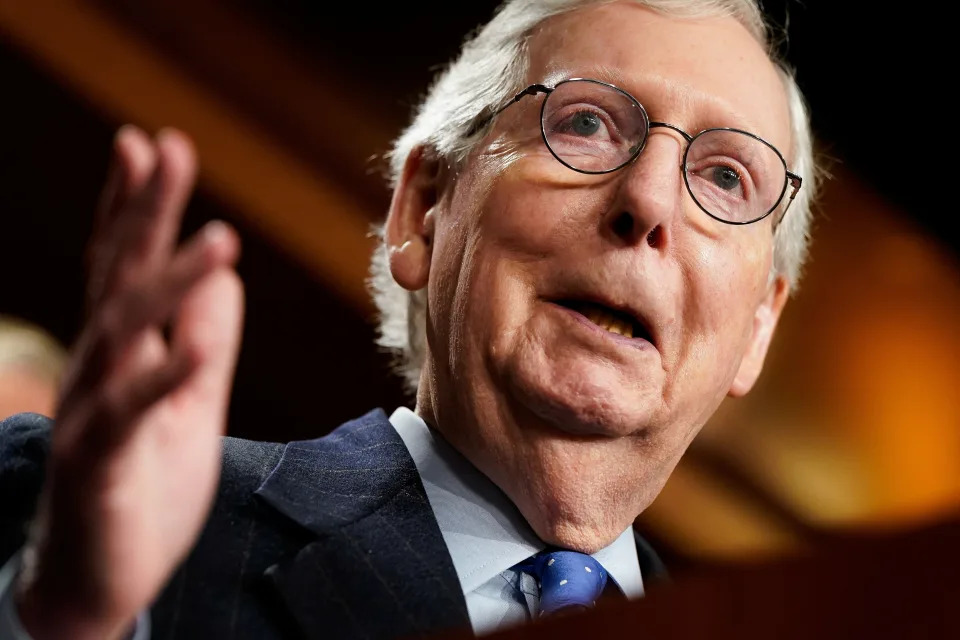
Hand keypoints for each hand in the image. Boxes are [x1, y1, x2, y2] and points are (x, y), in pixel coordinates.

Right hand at [14, 126, 243, 639]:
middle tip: (166, 148)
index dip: (135, 206)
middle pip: (119, 277)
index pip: (125, 265)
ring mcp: (93, 414)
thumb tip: (226, 276)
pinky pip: (131, 416)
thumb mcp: (191, 403)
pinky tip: (192, 350)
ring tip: (218, 237)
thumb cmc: (143, 484)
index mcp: (124, 353)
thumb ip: (205, 340)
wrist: (103, 578)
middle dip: (143, 212)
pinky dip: (164, 380)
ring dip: (167, 282)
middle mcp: (100, 370)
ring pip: (125, 334)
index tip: (152, 145)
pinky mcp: (97, 465)